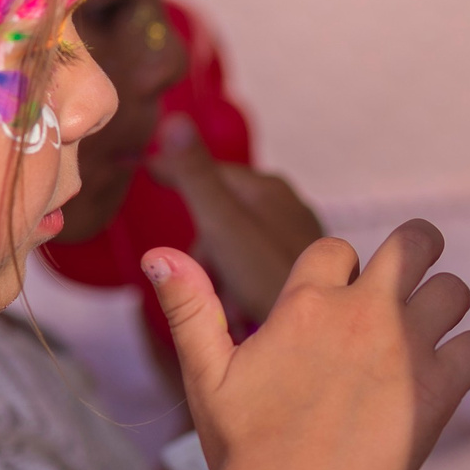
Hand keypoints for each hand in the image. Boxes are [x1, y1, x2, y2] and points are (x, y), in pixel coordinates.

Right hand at [145, 115, 323, 324]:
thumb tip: (174, 119)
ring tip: (233, 308)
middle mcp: (288, 208)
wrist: (322, 350)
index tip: (147, 169)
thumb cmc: (272, 283)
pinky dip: (244, 291)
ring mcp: (297, 240)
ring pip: (236, 248)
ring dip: (223, 277)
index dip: (175, 173)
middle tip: (210, 282)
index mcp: (267, 189)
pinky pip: (256, 272)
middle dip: (206, 252)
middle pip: (220, 217)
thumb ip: (197, 178)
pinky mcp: (301, 273)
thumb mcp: (223, 227)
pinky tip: (248, 315)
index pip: (209, 171)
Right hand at [149, 219, 469, 469]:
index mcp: (305, 304)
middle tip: (416, 271)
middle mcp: (362, 314)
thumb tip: (156, 253)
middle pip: (415, 243)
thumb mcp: (206, 374)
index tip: (339, 294)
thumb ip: (189, 309)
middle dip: (418, 248)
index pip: (337, 248)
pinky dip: (467, 357)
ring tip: (429, 332)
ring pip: (453, 290)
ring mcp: (405, 348)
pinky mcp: (437, 389)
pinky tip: (447, 376)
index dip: (341, 267)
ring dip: (445, 305)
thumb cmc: (245, 447)